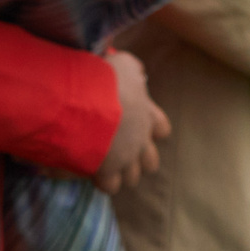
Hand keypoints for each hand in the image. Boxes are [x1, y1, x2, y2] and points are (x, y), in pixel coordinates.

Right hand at [93, 49, 169, 194]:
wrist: (90, 102)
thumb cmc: (107, 80)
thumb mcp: (123, 64)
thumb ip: (131, 69)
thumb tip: (136, 71)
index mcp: (147, 116)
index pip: (161, 129)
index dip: (152, 129)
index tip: (140, 127)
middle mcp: (141, 141)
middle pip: (150, 161)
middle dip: (138, 159)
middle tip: (121, 151)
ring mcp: (126, 159)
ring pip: (132, 177)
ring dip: (121, 173)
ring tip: (104, 167)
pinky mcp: (107, 171)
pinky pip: (109, 186)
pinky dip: (100, 181)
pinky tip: (88, 172)